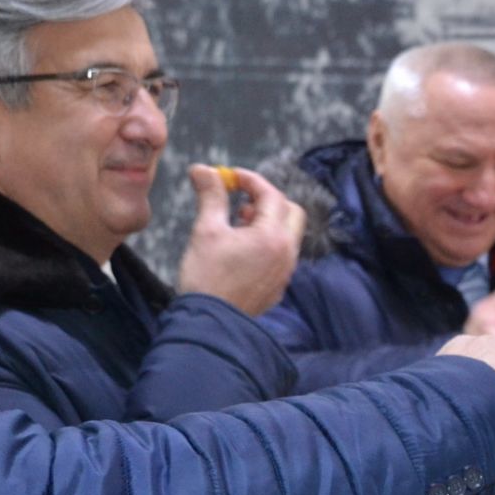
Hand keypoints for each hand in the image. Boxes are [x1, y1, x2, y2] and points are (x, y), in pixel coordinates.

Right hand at [177, 165, 305, 314]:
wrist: (210, 324)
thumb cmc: (206, 277)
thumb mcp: (206, 230)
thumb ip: (211, 196)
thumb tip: (203, 170)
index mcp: (273, 236)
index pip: (272, 195)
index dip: (251, 180)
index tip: (230, 177)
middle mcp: (287, 254)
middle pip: (291, 212)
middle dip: (268, 200)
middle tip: (241, 201)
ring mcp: (285, 273)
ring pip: (288, 235)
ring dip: (267, 222)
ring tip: (237, 224)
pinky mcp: (277, 288)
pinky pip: (281, 256)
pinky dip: (268, 243)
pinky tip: (241, 250)